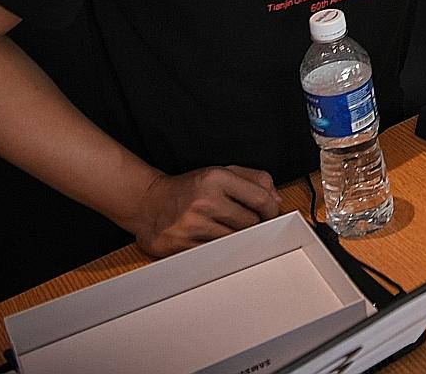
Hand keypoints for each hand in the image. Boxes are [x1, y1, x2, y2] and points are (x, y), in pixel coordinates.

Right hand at [127, 165, 280, 256]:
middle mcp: (204, 200)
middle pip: (250, 223)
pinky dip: (219, 249)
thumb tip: (276, 200)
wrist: (148, 202)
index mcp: (216, 178)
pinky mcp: (181, 245)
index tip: (271, 215)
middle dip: (253, 224)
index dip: (272, 210)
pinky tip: (212, 239)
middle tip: (243, 222)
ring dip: (236, 238)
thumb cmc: (189, 188)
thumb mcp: (221, 172)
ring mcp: (192, 224)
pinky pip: (216, 253)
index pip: (260, 198)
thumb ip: (254, 180)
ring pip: (235, 240)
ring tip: (225, 229)